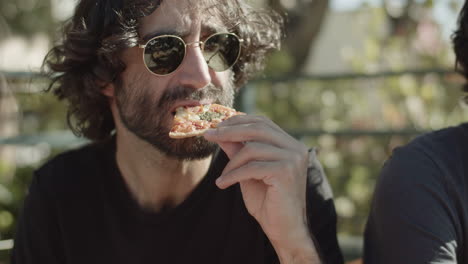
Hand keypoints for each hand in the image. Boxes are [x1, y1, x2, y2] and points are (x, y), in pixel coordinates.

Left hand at [204, 115, 319, 262]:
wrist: (284, 230)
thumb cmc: (268, 202)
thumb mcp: (248, 172)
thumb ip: (238, 151)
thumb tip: (220, 132)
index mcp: (289, 144)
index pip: (262, 122)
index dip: (238, 121)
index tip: (216, 126)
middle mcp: (295, 148)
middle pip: (257, 128)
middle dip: (229, 131)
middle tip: (209, 135)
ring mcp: (293, 158)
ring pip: (252, 148)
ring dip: (231, 162)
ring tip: (222, 177)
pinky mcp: (285, 172)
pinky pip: (251, 167)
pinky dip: (233, 175)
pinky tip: (223, 184)